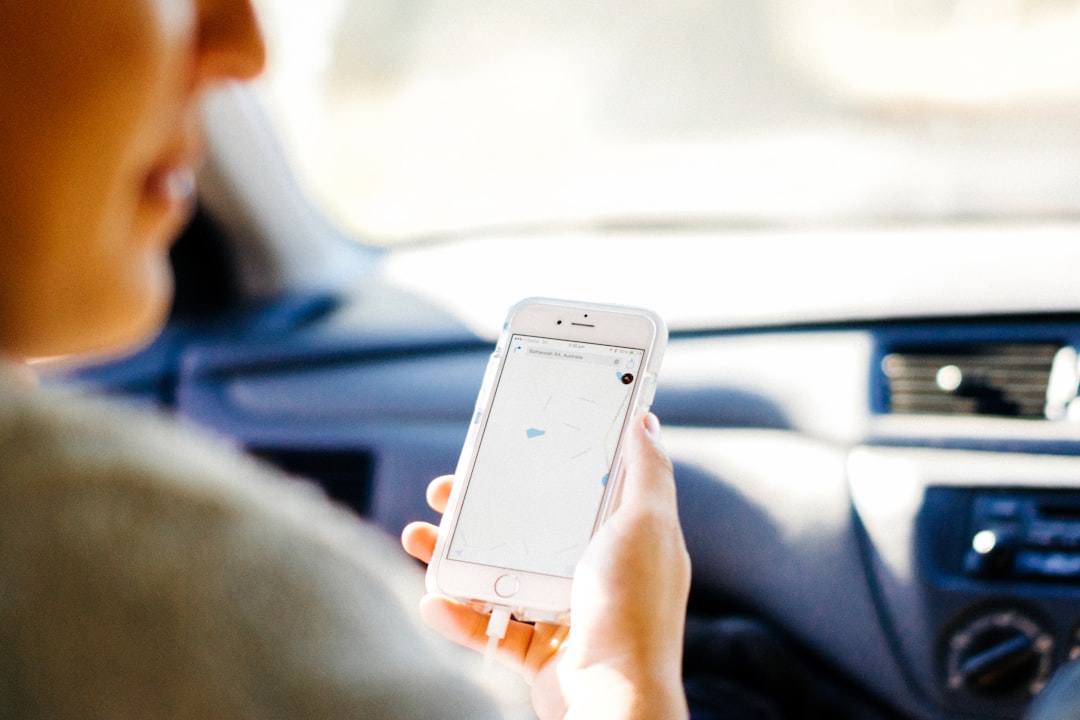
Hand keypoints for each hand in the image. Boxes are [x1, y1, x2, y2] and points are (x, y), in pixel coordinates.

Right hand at [401, 412, 690, 718]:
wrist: (615, 700)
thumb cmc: (634, 608)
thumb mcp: (647, 525)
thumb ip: (646, 473)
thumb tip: (646, 422)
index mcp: (619, 539)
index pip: (573, 490)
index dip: (536, 467)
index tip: (498, 448)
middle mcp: (593, 574)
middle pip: (526, 530)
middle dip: (477, 510)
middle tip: (441, 493)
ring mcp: (565, 615)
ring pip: (500, 577)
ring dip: (453, 558)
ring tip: (416, 539)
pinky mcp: (541, 655)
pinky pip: (491, 630)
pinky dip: (459, 617)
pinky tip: (431, 599)